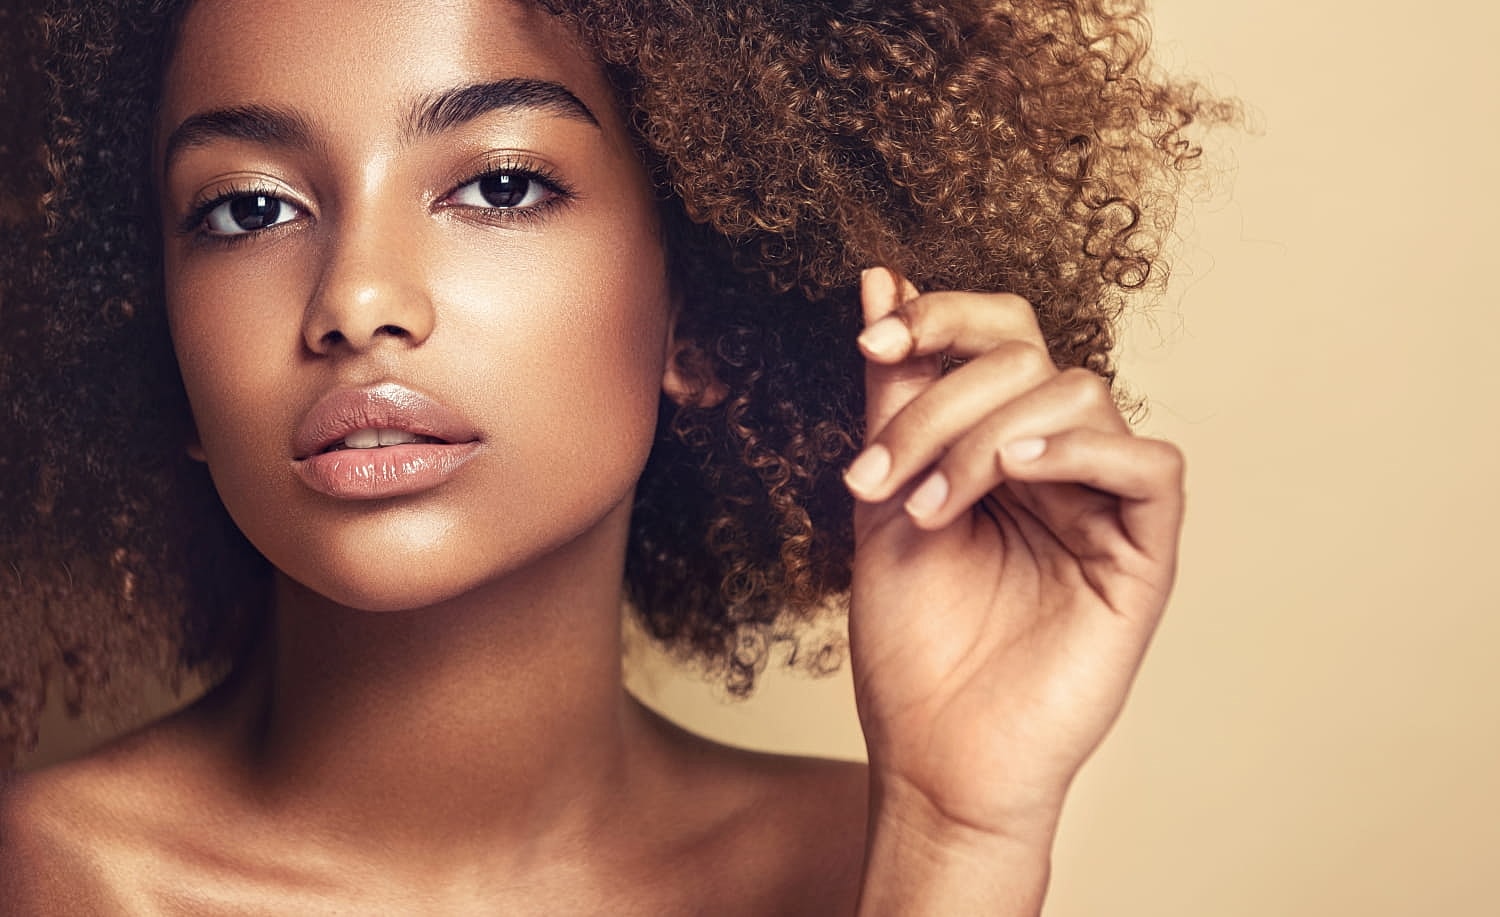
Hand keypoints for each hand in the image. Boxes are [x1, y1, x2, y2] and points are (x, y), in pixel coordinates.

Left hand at [845, 267, 1184, 843]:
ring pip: (1078, 396)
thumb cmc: (911, 641)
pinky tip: (1016, 475)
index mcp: (1000, 443)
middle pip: (1028, 356)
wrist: (934, 756)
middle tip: (877, 475)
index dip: (941, 318)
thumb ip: (891, 396)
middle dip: (940, 399)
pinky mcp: (1144, 556)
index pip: (999, 333)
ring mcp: (1103, 506)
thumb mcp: (882, 496)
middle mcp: (1057, 463)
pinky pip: (1148, 465)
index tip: (872, 340)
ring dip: (986, 436)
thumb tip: (883, 280)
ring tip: (929, 510)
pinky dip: (1080, 449)